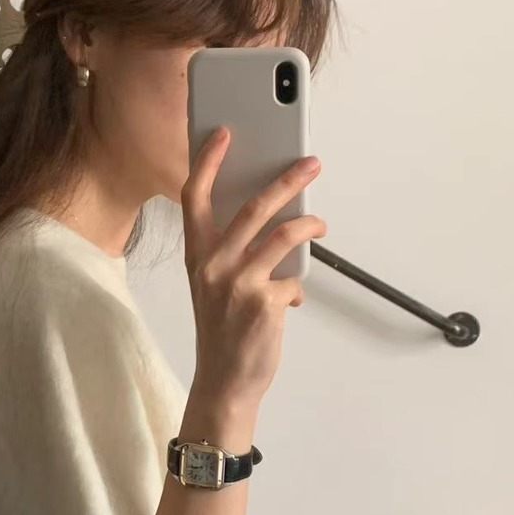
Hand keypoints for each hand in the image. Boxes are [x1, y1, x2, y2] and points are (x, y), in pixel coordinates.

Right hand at [181, 127, 325, 412]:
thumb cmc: (221, 329)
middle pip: (251, 206)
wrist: (224, 381)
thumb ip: (231, 251)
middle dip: (286, 180)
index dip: (207, 161)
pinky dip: (298, 284)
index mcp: (196, 255)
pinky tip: (293, 295)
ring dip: (309, 224)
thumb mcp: (213, 284)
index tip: (224, 134)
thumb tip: (275, 217)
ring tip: (320, 221)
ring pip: (282, 235)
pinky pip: (293, 278)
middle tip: (309, 164)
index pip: (193, 197)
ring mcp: (238, 283)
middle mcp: (212, 265)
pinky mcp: (264, 303)